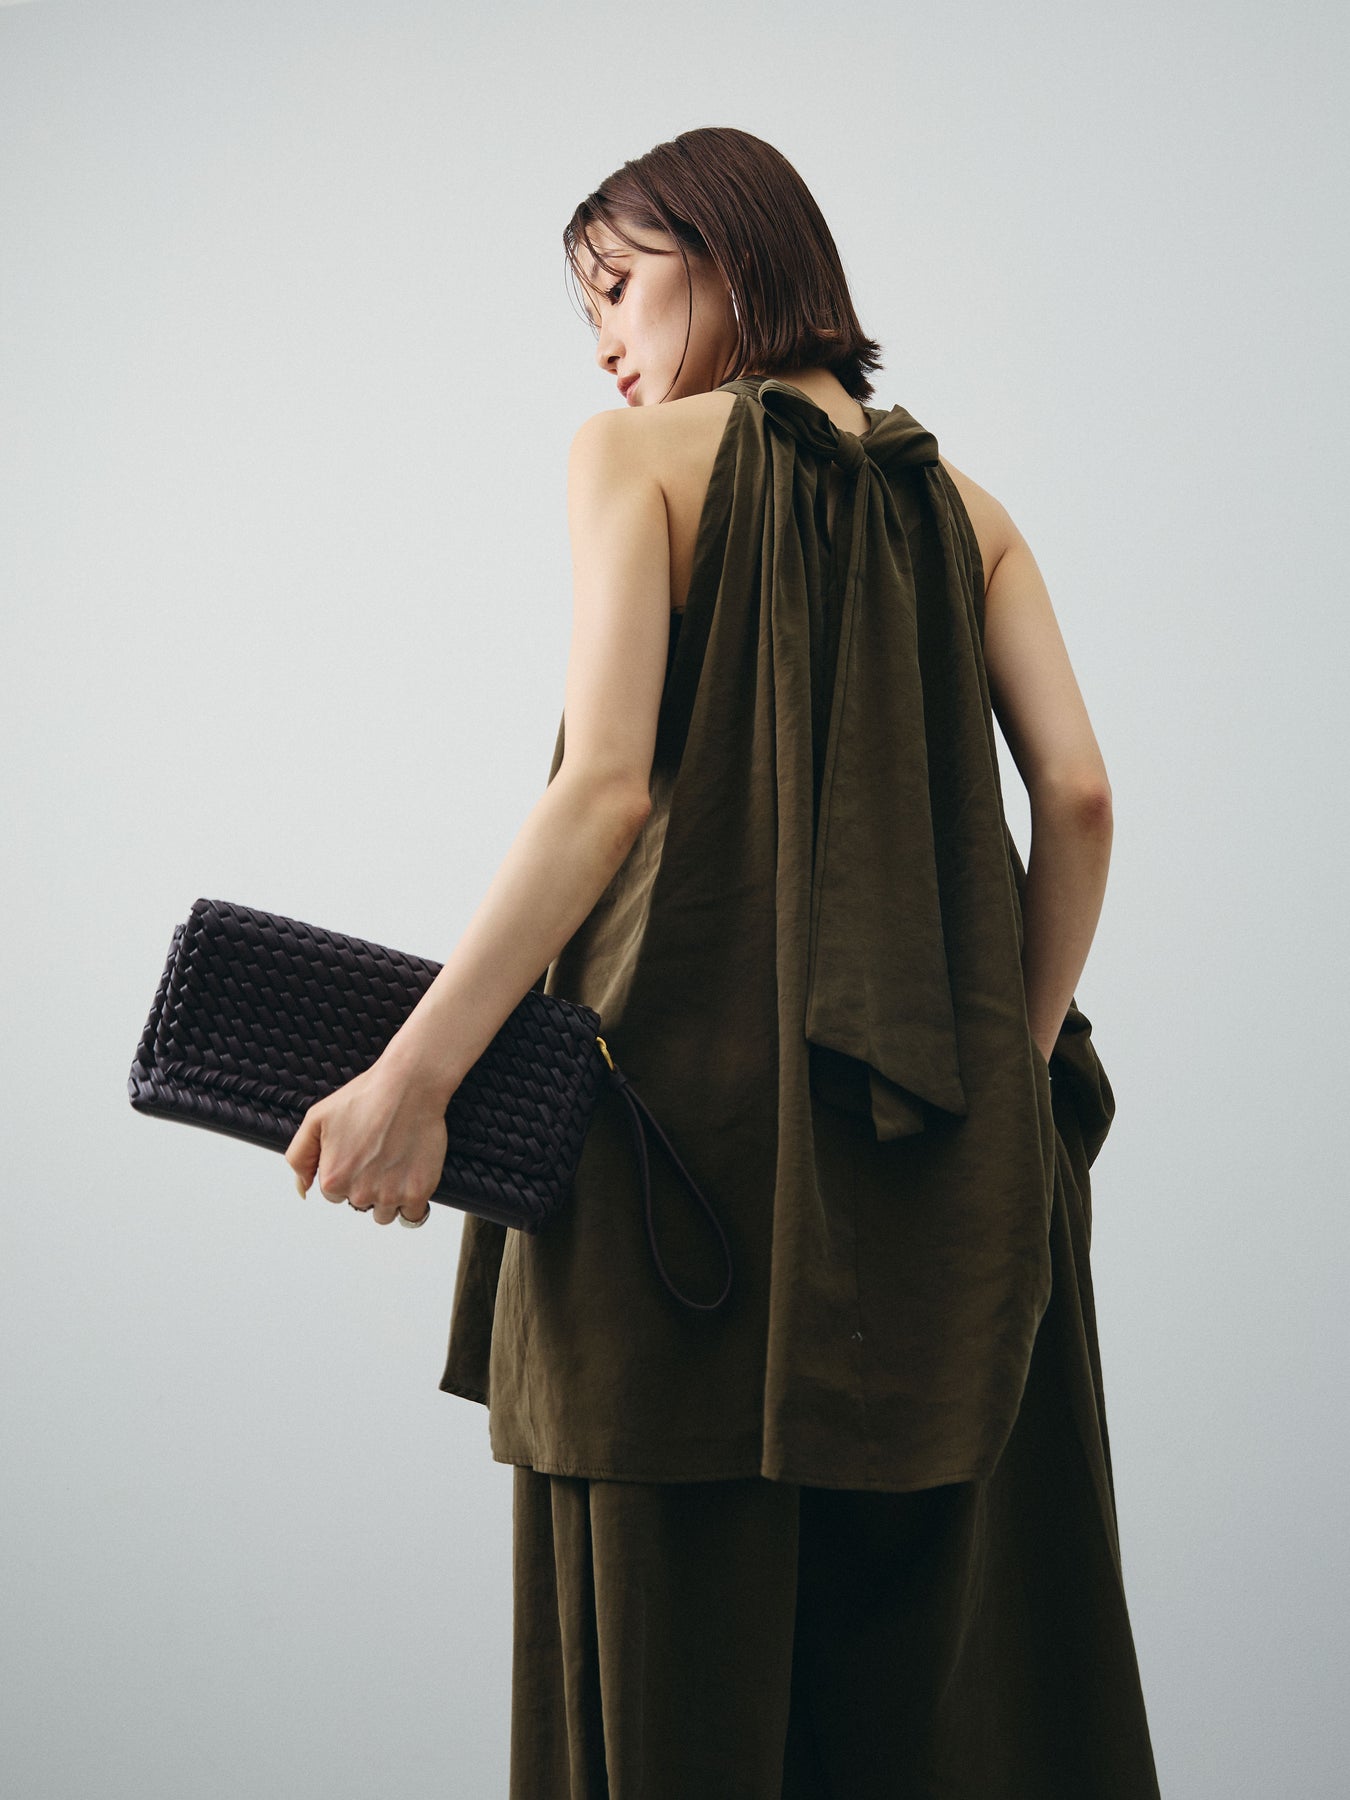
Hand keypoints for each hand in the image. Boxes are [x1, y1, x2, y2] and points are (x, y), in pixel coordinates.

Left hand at [284, 1058, 447, 1226]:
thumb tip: (302, 1189)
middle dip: (368, 1185)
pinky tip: (410, 1175)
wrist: (409, 1086)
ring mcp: (390, 1194)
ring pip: (385, 1214)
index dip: (348, 1173)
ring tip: (394, 1164)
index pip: (335, 1195)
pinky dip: (412, 1200)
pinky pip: (412, 1215)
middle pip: (361, 1205)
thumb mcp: (316, 1119)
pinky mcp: (418, 1192)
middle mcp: (360, 1192)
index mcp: (333, 1179)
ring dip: (389, 1196)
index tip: (360, 1153)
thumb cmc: (366, 1097)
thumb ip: (299, 1158)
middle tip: (379, 1154)